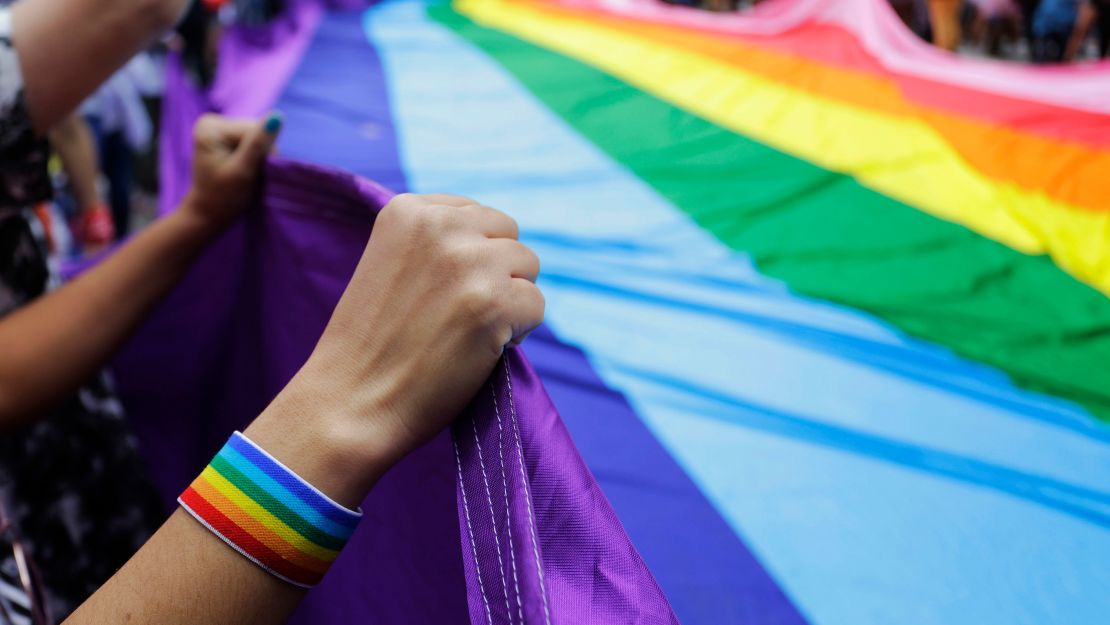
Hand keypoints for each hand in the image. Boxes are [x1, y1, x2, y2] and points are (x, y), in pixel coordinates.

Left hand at [182, 112, 280, 231]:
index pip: (254, 129)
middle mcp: (213, 122)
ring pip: (257, 136)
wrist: (209, 214)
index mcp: (211, 127)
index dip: (263, 151)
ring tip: (248, 173)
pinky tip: (247, 168)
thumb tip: (277, 115)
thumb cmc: (224, 197)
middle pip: (255, 130)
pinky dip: (255, 157)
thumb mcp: (243, 171)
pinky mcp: (226, 138)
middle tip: (250, 175)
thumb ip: (259, 143)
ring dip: (259, 156)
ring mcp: (219, 129)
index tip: (252, 172)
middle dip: (260, 153)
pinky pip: (252, 141)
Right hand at [256, 194, 543, 498]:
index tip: (441, 291)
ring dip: (510, 301)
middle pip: (509, 235)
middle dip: (498, 273)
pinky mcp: (494, 303)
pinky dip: (519, 331)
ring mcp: (469, 263)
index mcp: (408, 209)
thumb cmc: (372, 344)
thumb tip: (499, 240)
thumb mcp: (392, 263)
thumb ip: (437, 242)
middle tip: (459, 314)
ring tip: (467, 331)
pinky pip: (536, 305)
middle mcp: (441, 226)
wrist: (350, 403)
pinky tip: (481, 349)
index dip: (472, 257)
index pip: (478, 215)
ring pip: (529, 267)